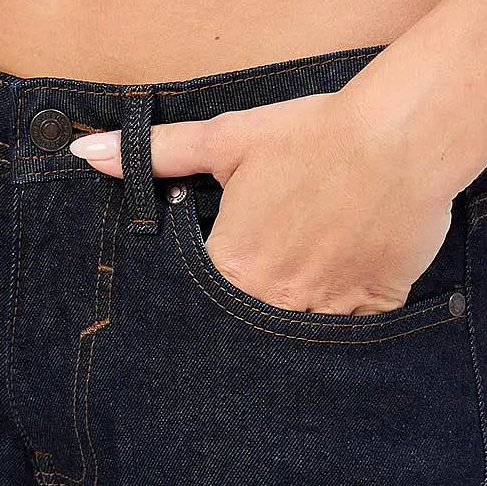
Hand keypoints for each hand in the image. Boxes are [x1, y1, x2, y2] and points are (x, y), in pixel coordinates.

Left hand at [69, 88, 454, 313]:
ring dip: (285, 343)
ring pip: (294, 350)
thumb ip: (155, 153)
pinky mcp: (373, 309)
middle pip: (242, 340)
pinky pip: (348, 344)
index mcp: (234, 263)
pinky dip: (339, 339)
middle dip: (237, 340)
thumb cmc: (312, 134)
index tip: (191, 314)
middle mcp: (275, 296)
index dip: (191, 313)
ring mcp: (326, 309)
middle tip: (241, 328)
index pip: (195, 311)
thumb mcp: (227, 138)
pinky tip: (331, 329)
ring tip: (281, 335)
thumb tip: (85, 150)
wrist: (401, 136)